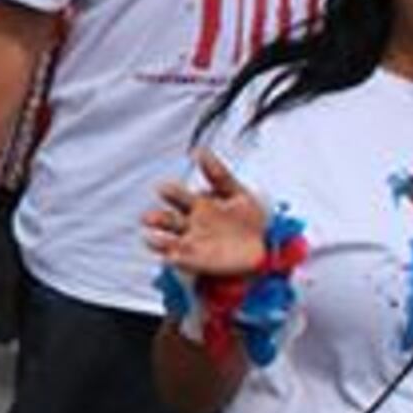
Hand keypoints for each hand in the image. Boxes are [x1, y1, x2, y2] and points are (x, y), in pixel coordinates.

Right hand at [144, 153, 271, 280]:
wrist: (265, 248)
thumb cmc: (250, 219)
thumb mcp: (238, 193)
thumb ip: (219, 175)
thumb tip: (199, 151)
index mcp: (198, 205)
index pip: (179, 197)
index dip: (171, 193)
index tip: (162, 188)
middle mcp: (190, 223)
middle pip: (167, 220)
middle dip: (157, 219)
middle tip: (148, 217)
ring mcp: (190, 243)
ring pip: (167, 240)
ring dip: (157, 240)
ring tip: (152, 238)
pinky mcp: (194, 261)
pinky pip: (179, 260)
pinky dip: (172, 258)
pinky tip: (169, 256)